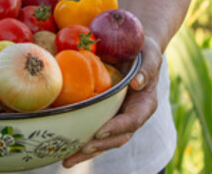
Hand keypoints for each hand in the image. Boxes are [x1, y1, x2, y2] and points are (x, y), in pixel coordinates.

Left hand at [62, 39, 163, 167]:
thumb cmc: (143, 51)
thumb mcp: (150, 55)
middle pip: (117, 138)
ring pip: (103, 141)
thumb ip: (147, 68)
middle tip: (80, 150)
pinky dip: (79, 142)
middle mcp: (131, 116)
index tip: (101, 131)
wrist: (135, 51)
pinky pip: (92, 132)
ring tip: (66, 161)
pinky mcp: (104, 118)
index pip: (133, 120)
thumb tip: (137, 83)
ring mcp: (117, 119)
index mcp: (145, 104)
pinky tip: (62, 151)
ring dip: (85, 153)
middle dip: (99, 146)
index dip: (118, 127)